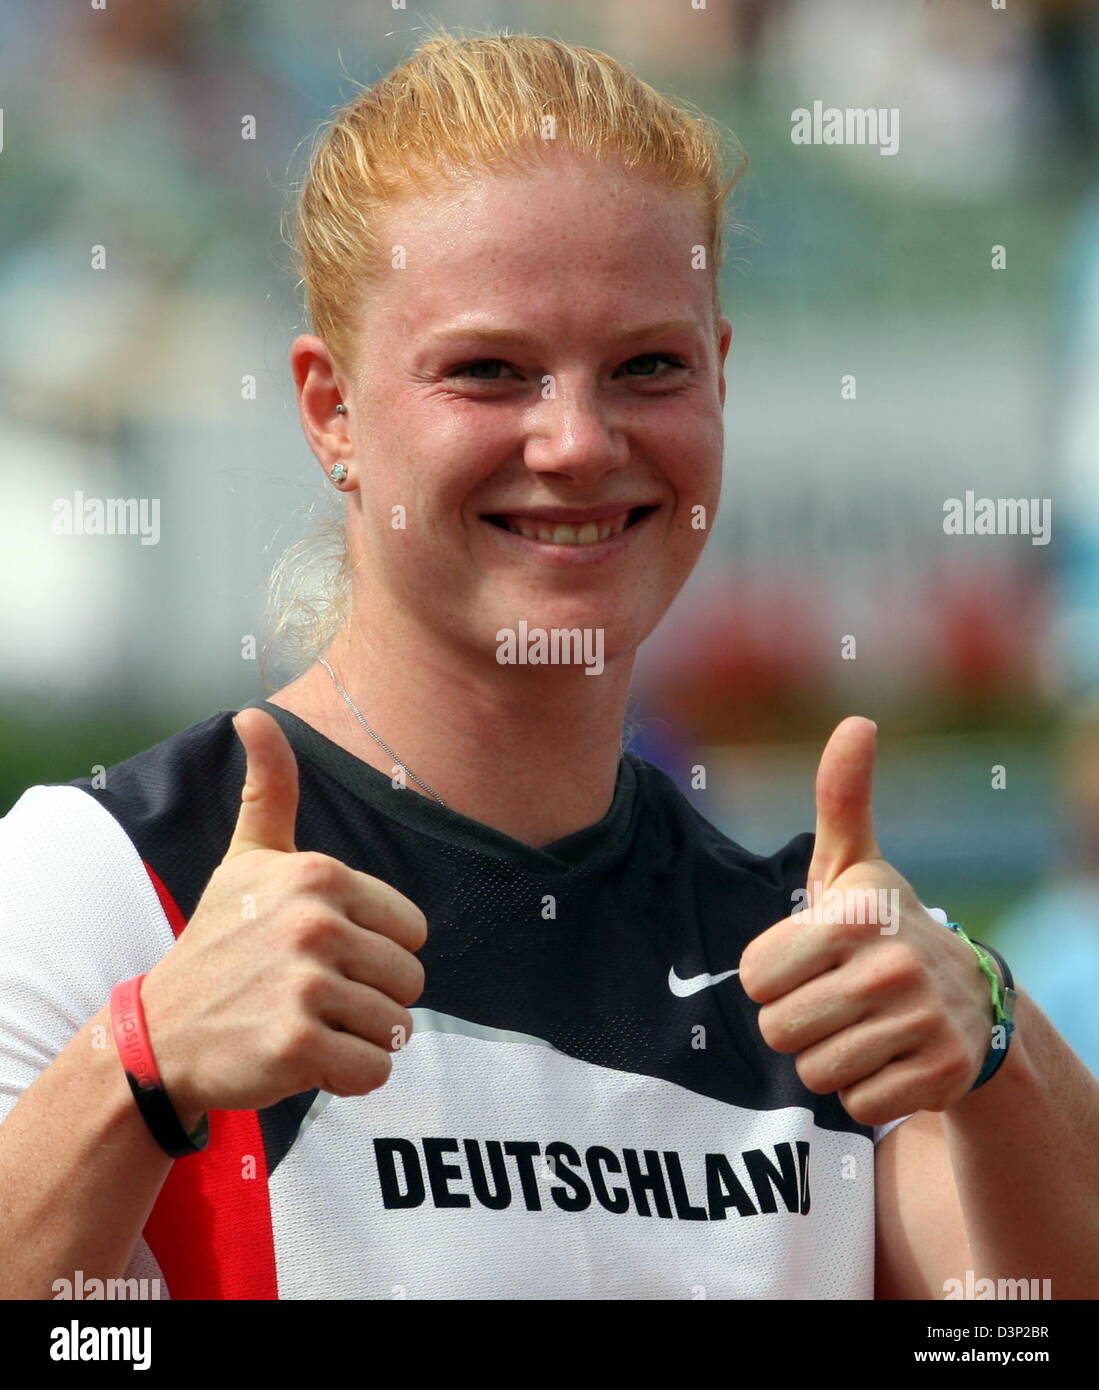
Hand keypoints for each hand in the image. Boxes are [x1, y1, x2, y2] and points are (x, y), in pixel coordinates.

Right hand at [139, 708, 427, 1117]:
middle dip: (371, 996)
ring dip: (360, 1037)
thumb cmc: (219, 941)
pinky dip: (350, 1076)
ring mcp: (305, 986)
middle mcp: (315, 924)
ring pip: (397, 1026)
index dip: (376, 948)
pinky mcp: (298, 1046)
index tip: (321, 953)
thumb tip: (252, 714)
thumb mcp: (246, 859)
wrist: (161, 1034)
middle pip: (411, 979)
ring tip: (307, 1023)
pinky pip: (375, 1069)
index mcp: (319, 875)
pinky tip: (304, 1058)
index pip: (413, 929)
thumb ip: (268, 789)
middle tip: (312, 995)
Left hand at [738, 716, 989, 1126]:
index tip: (806, 961)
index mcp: (854, 913)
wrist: (974, 998)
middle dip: (794, 1022)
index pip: (752, 976)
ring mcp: (922, 1023)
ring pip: (814, 1073)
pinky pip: (856, 1105)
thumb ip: (840, 798)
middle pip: (777, 1030)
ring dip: (827, 1058)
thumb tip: (856, 722)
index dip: (771, 974)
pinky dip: (865, 1091)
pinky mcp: (942, 1076)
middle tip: (832, 999)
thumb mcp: (854, 866)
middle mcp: (891, 966)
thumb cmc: (883, 928)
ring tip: (860, 1027)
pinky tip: (889, 1057)